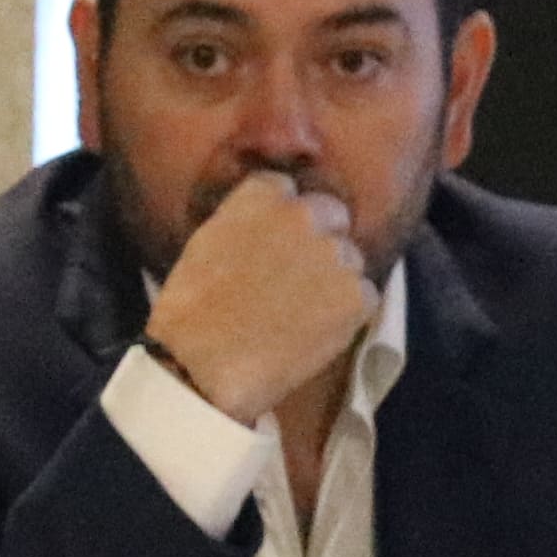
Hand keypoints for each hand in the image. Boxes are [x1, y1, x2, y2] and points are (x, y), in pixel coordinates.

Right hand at [144, 173, 378, 424]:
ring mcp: (335, 254)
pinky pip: (365, 296)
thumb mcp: (208, 242)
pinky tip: (316, 332)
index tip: (274, 244)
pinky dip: (348, 314)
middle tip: (298, 279)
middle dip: (320, 240)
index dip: (284, 220)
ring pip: (350, 259)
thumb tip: (270, 223)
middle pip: (332, 215)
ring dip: (335, 279)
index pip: (288, 190)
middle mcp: (304, 213)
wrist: (203, 366)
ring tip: (302, 313)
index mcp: (263, 195)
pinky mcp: (356, 295)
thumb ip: (247, 220)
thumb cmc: (191, 311)